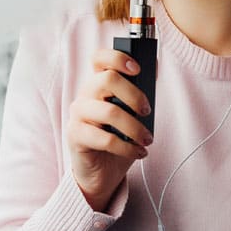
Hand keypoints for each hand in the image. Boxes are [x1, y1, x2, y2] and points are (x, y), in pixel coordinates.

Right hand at [65, 49, 153, 211]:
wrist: (103, 172)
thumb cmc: (119, 139)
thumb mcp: (133, 113)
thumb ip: (140, 90)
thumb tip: (154, 66)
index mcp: (98, 84)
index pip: (99, 58)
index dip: (118, 58)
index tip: (138, 69)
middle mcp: (85, 95)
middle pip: (108, 79)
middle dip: (135, 95)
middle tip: (147, 111)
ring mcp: (78, 114)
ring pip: (109, 111)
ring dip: (135, 127)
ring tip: (147, 139)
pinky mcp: (76, 136)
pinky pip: (104, 138)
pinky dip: (127, 147)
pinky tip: (138, 152)